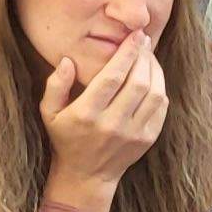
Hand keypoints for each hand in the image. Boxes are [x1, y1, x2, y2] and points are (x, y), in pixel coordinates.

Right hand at [38, 28, 168, 203]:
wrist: (87, 175)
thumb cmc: (65, 137)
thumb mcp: (49, 112)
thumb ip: (55, 85)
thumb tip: (68, 60)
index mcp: (87, 114)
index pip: (113, 77)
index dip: (127, 53)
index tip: (134, 36)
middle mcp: (113, 123)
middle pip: (139, 82)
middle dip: (144, 56)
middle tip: (143, 40)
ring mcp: (134, 133)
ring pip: (155, 94)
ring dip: (156, 70)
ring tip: (148, 56)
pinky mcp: (148, 139)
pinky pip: (162, 108)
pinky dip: (161, 88)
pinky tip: (153, 77)